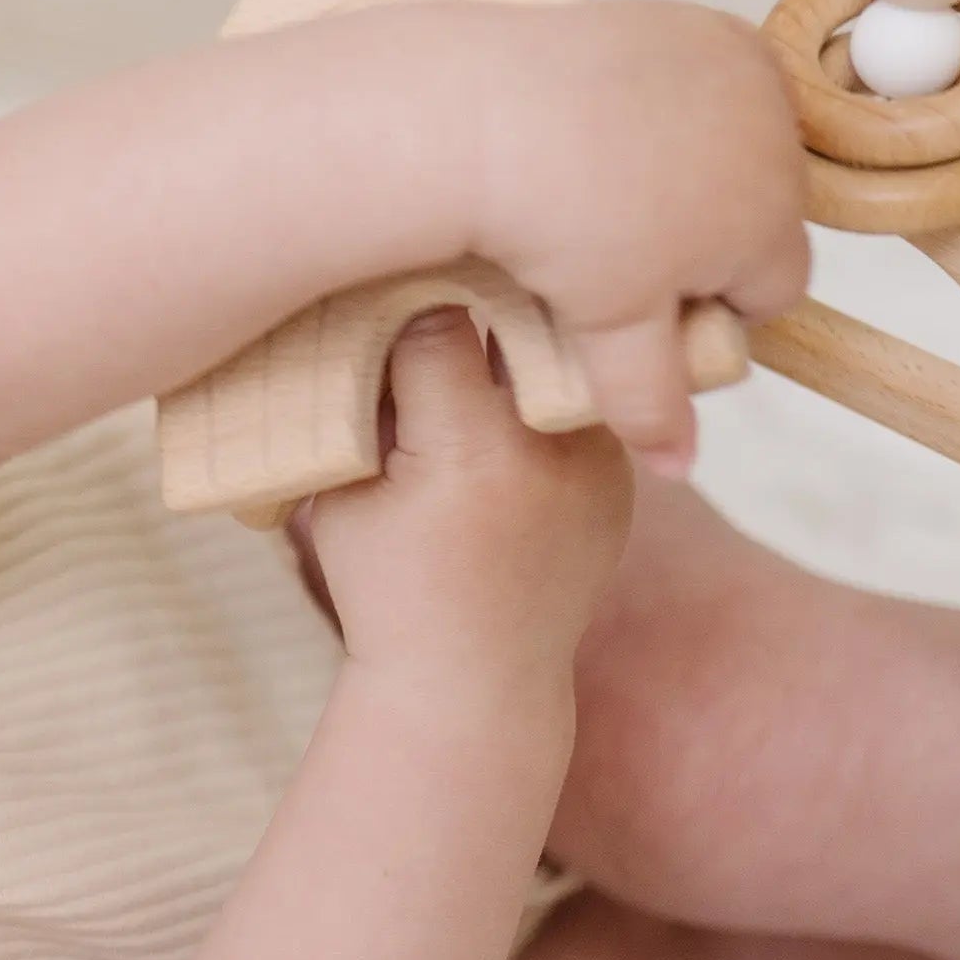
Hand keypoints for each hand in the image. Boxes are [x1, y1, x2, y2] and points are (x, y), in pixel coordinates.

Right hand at [299, 309, 633, 688]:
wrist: (476, 680)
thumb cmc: (384, 584)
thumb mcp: (341, 491)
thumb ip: (357, 402)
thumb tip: (366, 303)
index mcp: (465, 449)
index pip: (432, 323)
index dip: (396, 307)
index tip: (376, 296)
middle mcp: (545, 447)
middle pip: (506, 320)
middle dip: (465, 303)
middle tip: (430, 279)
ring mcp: (595, 461)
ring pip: (550, 352)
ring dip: (509, 341)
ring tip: (471, 344)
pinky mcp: (618, 473)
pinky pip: (571, 398)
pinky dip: (535, 392)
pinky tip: (503, 409)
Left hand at [470, 0, 808, 474]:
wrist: (487, 111)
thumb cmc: (554, 230)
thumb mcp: (605, 328)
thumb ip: (651, 400)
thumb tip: (680, 469)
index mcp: (769, 224)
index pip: (772, 291)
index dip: (710, 306)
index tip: (641, 298)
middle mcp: (780, 141)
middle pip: (764, 213)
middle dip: (707, 235)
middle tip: (613, 241)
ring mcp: (745, 71)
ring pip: (740, 146)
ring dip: (692, 167)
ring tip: (602, 183)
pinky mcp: (700, 21)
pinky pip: (706, 80)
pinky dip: (668, 103)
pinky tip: (601, 124)